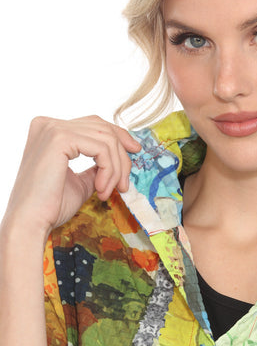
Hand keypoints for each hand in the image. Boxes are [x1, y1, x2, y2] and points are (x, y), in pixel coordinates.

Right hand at [3, 115, 140, 238]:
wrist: (31, 222)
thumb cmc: (50, 207)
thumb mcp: (80, 182)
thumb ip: (95, 168)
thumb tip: (117, 162)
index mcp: (49, 130)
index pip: (93, 124)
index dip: (119, 135)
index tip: (135, 151)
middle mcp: (49, 124)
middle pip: (102, 128)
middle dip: (121, 157)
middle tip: (125, 185)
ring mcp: (53, 129)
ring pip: (106, 139)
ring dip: (115, 169)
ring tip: (108, 192)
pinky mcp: (59, 139)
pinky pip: (101, 149)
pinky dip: (109, 170)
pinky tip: (101, 189)